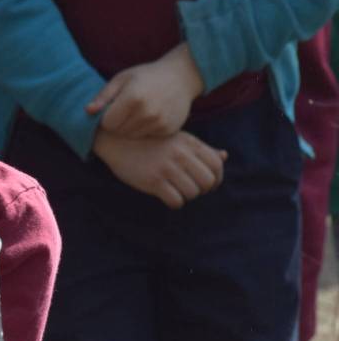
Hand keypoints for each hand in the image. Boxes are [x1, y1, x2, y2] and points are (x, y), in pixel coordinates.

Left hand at [86, 43, 205, 137]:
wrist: (182, 76)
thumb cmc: (146, 76)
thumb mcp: (122, 79)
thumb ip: (103, 96)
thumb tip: (88, 112)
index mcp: (133, 98)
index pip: (107, 123)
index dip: (106, 117)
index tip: (112, 109)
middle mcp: (147, 113)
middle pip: (119, 132)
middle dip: (117, 123)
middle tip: (125, 110)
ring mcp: (159, 123)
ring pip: (132, 136)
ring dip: (130, 128)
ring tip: (137, 112)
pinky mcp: (168, 130)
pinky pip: (146, 137)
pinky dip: (144, 130)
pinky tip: (150, 116)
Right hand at [93, 129, 227, 208]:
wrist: (117, 139)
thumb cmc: (149, 140)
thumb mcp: (178, 138)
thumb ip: (200, 148)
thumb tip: (224, 156)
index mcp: (189, 143)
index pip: (216, 165)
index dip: (216, 179)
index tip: (206, 184)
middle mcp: (181, 155)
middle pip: (207, 182)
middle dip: (201, 190)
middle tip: (189, 189)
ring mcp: (167, 168)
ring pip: (192, 193)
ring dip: (186, 196)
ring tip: (175, 191)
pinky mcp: (153, 181)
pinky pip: (176, 201)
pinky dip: (174, 202)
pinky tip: (166, 196)